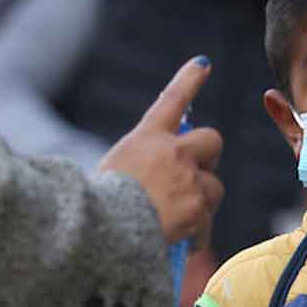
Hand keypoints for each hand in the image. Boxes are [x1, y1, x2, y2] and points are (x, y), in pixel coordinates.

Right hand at [99, 57, 224, 244]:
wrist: (100, 230)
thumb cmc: (93, 205)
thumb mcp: (109, 172)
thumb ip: (137, 168)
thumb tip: (151, 184)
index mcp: (145, 138)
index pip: (172, 100)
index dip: (189, 79)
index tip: (202, 63)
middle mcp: (172, 152)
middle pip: (211, 140)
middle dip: (207, 159)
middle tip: (195, 179)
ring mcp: (188, 178)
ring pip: (214, 187)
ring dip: (203, 203)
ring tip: (178, 221)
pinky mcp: (198, 207)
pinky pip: (207, 225)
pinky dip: (197, 236)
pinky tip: (181, 244)